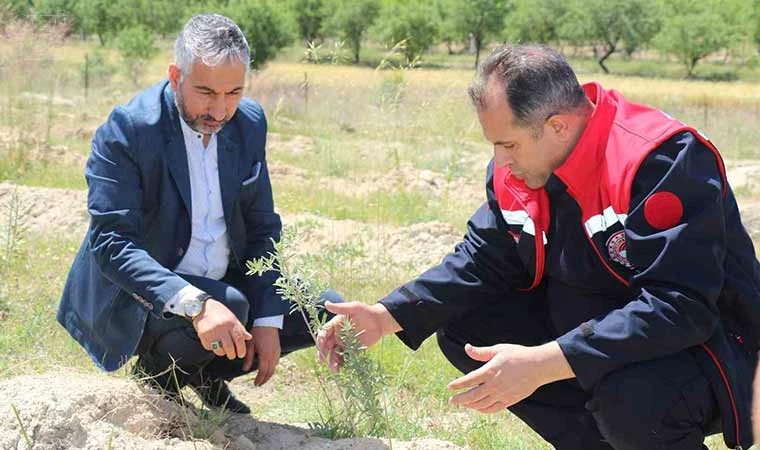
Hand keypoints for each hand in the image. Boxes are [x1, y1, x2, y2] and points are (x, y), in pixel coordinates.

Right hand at [192, 298, 251, 359]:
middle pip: (229, 347)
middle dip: (232, 354)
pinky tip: (214, 344)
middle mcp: (221, 327)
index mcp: (231, 323)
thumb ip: (240, 329)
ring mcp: (211, 332)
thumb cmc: (219, 312)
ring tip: (223, 350)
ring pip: (219, 350)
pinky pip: (210, 347)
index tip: (241, 354)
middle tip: (232, 356)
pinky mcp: (203, 335)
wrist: (202, 307)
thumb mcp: (232, 318)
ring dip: (222, 353)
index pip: (239, 339)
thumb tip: (249, 337)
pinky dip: (213, 348)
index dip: (241, 349)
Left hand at [242, 326, 280, 385]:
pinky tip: (268, 369)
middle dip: (264, 379)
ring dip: (269, 375)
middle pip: (270, 372)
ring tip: (263, 378)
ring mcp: (277, 353)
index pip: (263, 371)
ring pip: (274, 368)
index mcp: (265, 355)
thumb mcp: (250, 345)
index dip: (259, 379)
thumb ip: (248, 358)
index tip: (255, 384)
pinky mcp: (279, 350)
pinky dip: (272, 368)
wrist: (268, 323)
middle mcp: (273, 356)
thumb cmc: (258, 333)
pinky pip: (276, 363)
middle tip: (259, 384)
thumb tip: (245, 369)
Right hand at [316, 301, 400, 370]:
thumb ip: (340, 308)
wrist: (379, 321)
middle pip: (326, 346)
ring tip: (335, 369)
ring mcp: (344, 344)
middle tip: (322, 360)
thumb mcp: (354, 308)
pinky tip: (342, 369)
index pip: (324, 333)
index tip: (321, 345)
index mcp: (334, 325)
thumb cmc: (366, 311)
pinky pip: (345, 358)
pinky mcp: (352, 351)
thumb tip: (326, 303)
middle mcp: (337, 336)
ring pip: (334, 354)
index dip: (320, 339)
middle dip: (323, 353)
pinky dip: (342, 364)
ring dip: (332, 361)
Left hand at [448, 342, 573, 413]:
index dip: (458, 384)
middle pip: (473, 395)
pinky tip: (478, 408)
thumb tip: (467, 348)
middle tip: (452, 401)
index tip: (449, 387)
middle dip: (460, 399)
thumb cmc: (518, 355)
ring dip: (470, 405)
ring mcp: (502, 394)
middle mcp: (495, 384)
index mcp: (490, 370)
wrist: (538, 366)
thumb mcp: (498, 349)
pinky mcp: (510, 400)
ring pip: (482, 404)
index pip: (469, 380)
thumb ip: (481, 352)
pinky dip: (484, 410)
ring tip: (463, 404)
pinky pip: (493, 409)